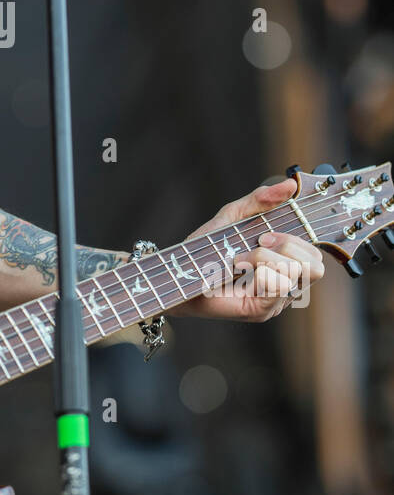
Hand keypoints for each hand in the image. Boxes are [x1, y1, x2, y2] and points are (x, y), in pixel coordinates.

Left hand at [178, 178, 325, 320]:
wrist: (179, 273)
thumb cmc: (205, 249)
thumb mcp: (234, 216)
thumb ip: (261, 200)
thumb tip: (290, 184)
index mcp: (284, 265)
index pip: (316, 256)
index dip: (298, 240)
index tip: (266, 233)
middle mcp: (286, 286)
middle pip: (316, 267)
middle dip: (288, 246)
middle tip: (259, 242)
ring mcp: (275, 301)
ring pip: (296, 273)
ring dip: (265, 257)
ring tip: (240, 258)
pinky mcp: (262, 310)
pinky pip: (278, 285)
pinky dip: (257, 270)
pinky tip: (237, 269)